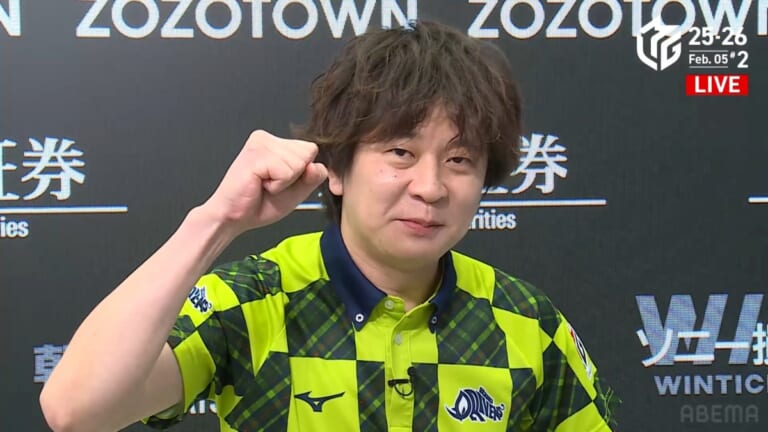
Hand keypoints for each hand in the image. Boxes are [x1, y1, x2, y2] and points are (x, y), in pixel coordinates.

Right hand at [201, 130, 327, 234]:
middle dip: (294, 177)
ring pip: (299, 163)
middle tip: (271, 184)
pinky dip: (277, 185)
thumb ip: (312, 178)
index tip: (282, 182)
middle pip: (308, 153)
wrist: (233, 217)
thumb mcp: (296, 192)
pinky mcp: (256, 155)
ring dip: (284, 182)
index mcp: (277, 143)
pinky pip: (286, 172)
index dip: (303, 173)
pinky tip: (260, 185)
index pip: (311, 150)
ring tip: (264, 184)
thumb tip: (317, 165)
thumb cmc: (259, 204)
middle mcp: (268, 138)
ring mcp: (261, 144)